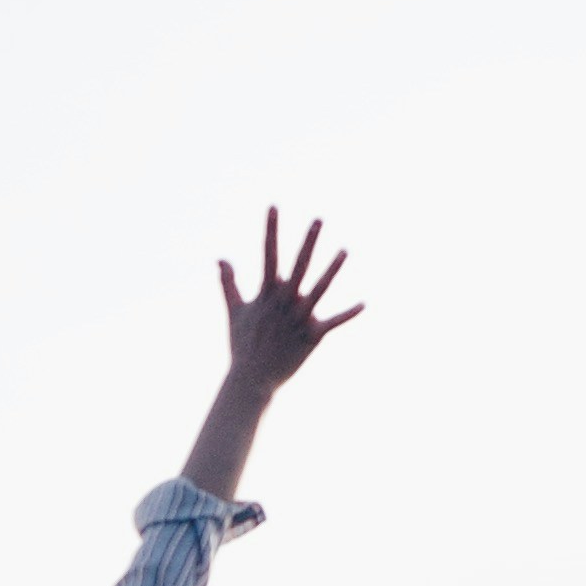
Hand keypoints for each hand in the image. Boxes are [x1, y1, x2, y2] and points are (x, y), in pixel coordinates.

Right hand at [216, 207, 358, 391]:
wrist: (251, 379)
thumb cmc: (242, 344)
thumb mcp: (234, 310)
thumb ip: (228, 283)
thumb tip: (221, 259)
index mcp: (266, 293)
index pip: (268, 254)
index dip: (271, 229)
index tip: (273, 206)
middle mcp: (284, 302)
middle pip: (299, 265)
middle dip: (308, 241)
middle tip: (318, 219)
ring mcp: (299, 318)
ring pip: (320, 289)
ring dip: (333, 269)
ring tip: (345, 250)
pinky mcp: (312, 336)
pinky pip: (333, 322)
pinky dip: (348, 314)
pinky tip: (364, 304)